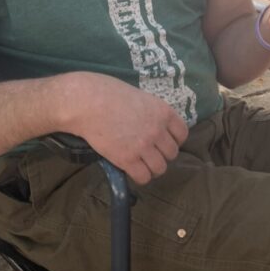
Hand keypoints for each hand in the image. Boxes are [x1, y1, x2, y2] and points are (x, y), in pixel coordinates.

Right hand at [69, 77, 188, 185]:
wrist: (87, 102)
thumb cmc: (109, 93)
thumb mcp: (140, 97)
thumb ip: (152, 112)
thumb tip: (155, 125)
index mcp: (163, 112)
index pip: (182, 134)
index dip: (174, 140)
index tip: (163, 142)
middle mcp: (158, 130)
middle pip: (172, 153)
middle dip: (161, 154)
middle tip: (148, 153)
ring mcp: (144, 146)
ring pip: (160, 168)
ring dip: (152, 168)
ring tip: (142, 164)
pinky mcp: (127, 159)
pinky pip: (143, 177)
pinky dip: (140, 176)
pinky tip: (132, 169)